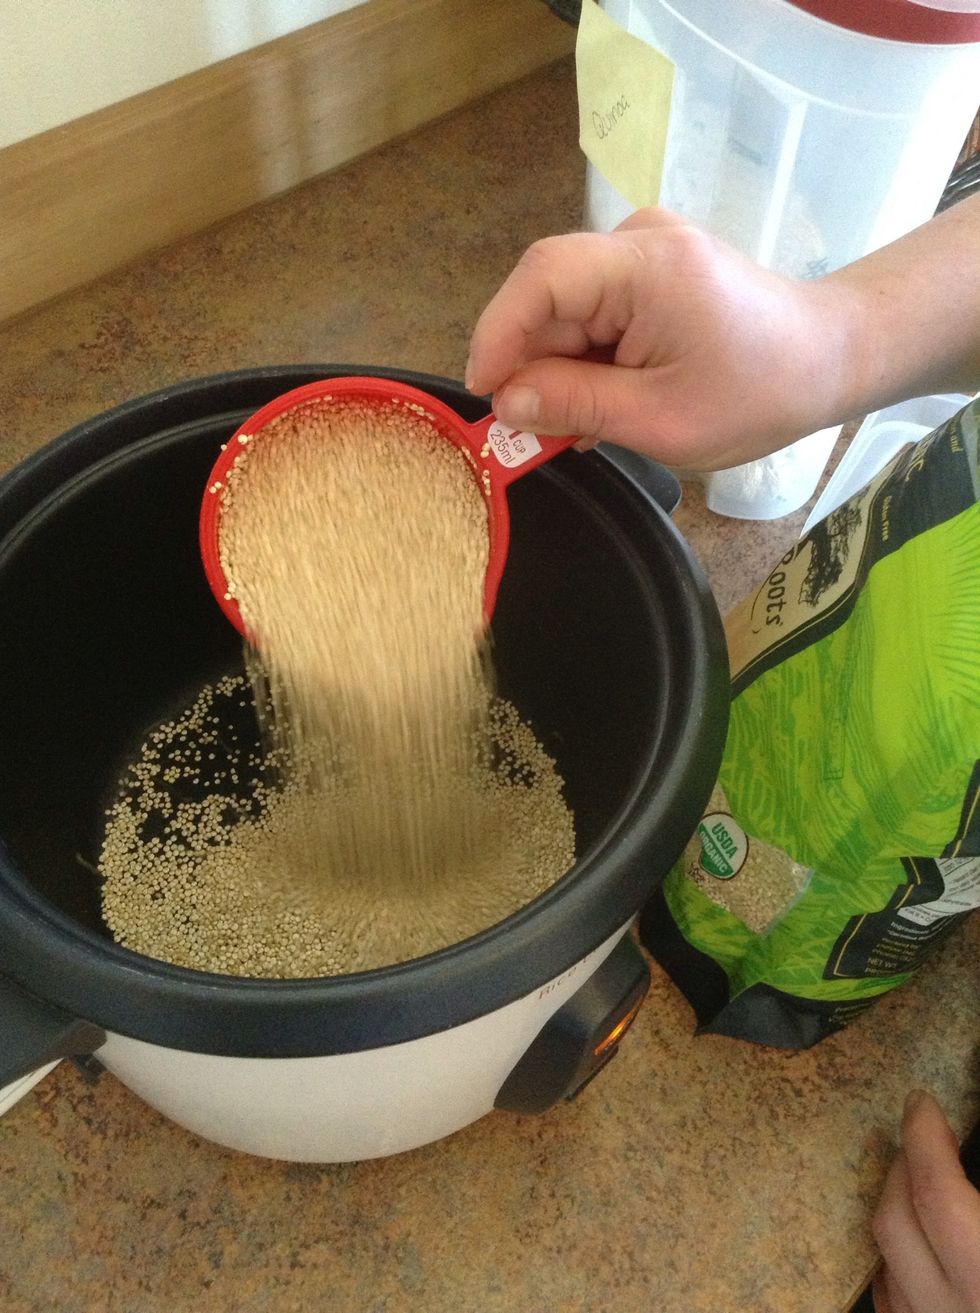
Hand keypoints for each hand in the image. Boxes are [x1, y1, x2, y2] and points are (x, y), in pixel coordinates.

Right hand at [465, 208, 860, 470]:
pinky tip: (602, 403)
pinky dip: (587, 359)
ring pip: (568, 309)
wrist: (827, 360)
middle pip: (552, 295)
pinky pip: (594, 311)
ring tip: (578, 426)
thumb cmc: (757, 395)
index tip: (484, 392)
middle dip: (533, 363)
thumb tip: (505, 400)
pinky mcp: (651, 269)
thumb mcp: (661, 420)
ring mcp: (646, 250)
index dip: (500, 332)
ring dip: (561, 368)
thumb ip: (577, 405)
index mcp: (649, 266)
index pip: (543, 277)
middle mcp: (640, 240)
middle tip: (531, 430)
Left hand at [872, 1090, 979, 1312]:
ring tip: (917, 1183)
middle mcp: (958, 1312)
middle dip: (901, 1168)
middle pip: (895, 1222)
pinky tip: (920, 1247)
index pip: (937, 1195)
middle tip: (921, 1138)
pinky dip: (897, 1268)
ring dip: (894, 1213)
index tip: (922, 1104)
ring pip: (886, 1267)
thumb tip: (971, 1134)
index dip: (924, 1140)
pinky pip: (894, 1309)